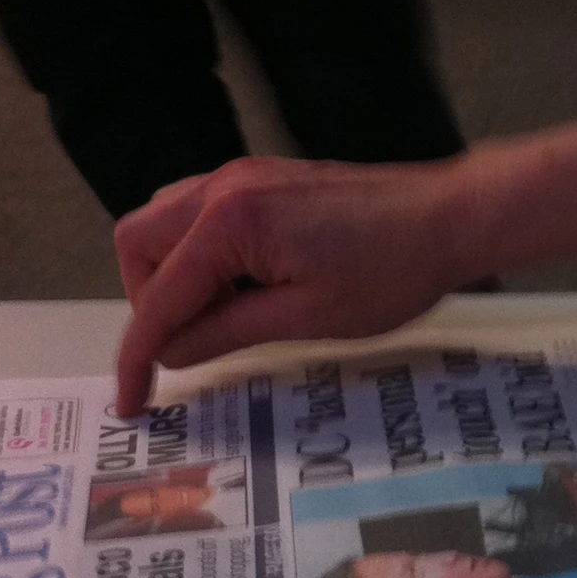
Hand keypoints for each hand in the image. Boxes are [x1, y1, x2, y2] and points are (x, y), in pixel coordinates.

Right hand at [112, 154, 482, 415]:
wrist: (447, 216)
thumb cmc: (391, 270)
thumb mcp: (306, 318)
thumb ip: (228, 332)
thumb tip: (172, 352)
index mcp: (230, 223)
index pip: (158, 298)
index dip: (137, 356)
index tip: (129, 401)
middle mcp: (222, 188)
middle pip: (137, 244)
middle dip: (146, 301)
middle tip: (187, 345)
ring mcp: (240, 176)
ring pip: (161, 222)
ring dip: (167, 274)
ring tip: (216, 317)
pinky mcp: (260, 179)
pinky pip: (197, 212)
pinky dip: (196, 252)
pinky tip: (238, 286)